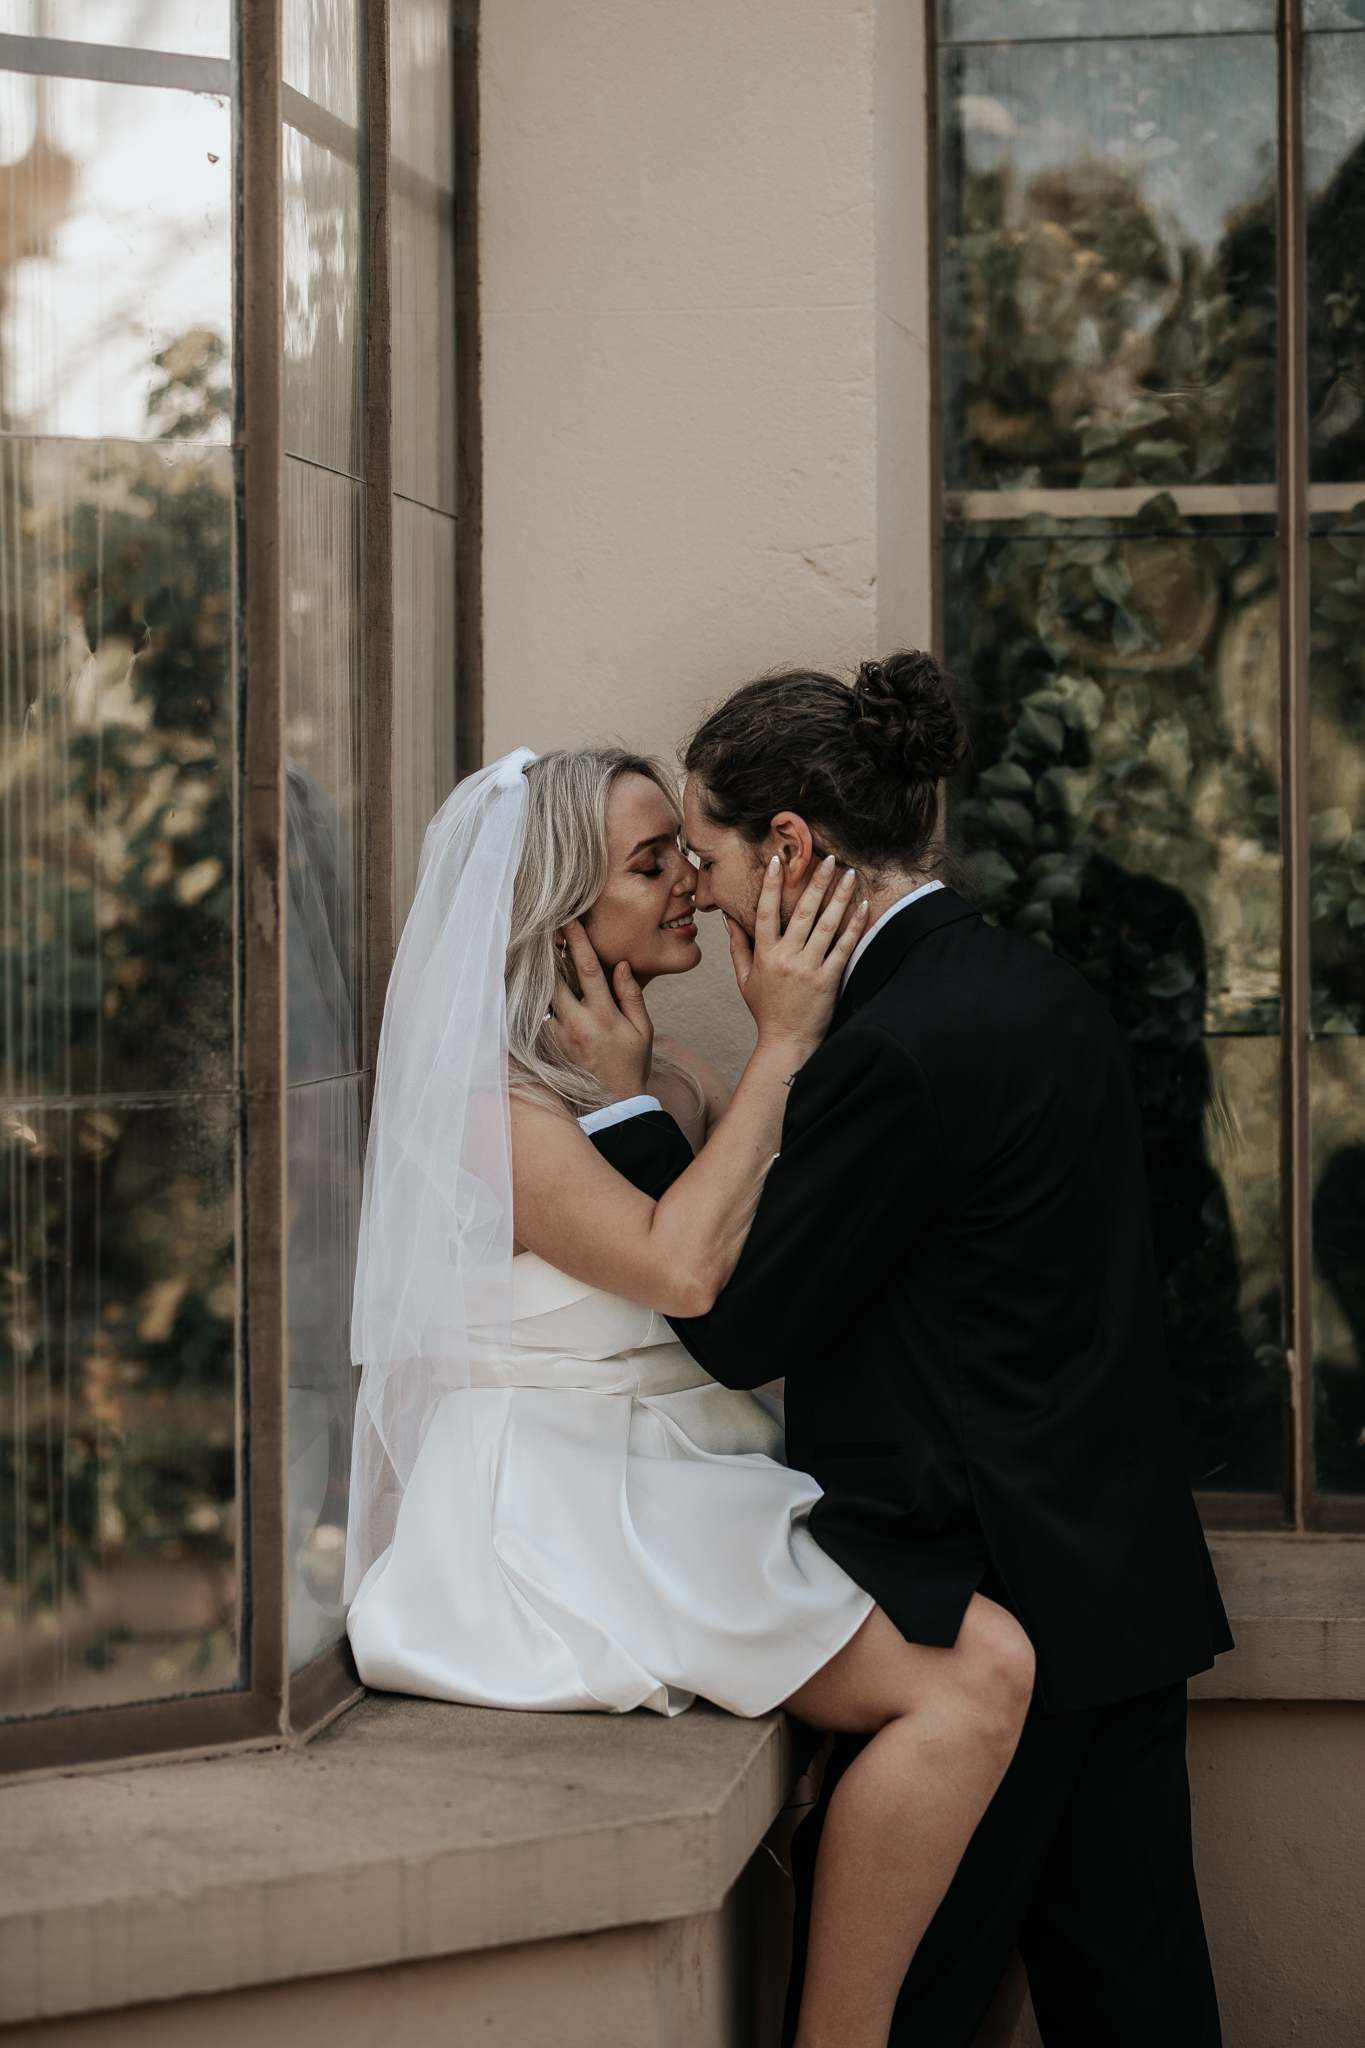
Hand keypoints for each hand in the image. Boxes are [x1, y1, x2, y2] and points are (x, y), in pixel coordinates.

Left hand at [547, 920, 653, 1103]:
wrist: (613, 1104)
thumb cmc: (631, 1064)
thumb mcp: (643, 1030)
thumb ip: (631, 995)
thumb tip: (621, 965)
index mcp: (604, 1015)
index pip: (588, 968)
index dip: (577, 941)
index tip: (568, 920)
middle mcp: (578, 1023)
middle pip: (554, 977)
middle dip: (547, 952)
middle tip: (540, 929)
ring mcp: (560, 1036)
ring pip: (543, 995)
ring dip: (538, 973)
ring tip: (532, 952)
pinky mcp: (549, 1046)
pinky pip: (539, 1016)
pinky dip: (536, 999)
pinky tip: (531, 985)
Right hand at [727, 856, 867, 1060]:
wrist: (787, 1043)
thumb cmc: (766, 1011)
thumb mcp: (745, 980)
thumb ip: (739, 947)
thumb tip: (729, 919)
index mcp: (765, 955)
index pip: (766, 912)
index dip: (771, 885)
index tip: (778, 861)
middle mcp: (786, 958)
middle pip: (802, 912)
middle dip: (816, 882)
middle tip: (829, 859)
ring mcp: (808, 969)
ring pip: (826, 925)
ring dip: (840, 897)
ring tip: (851, 875)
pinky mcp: (828, 980)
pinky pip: (843, 947)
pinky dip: (854, 926)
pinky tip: (863, 907)